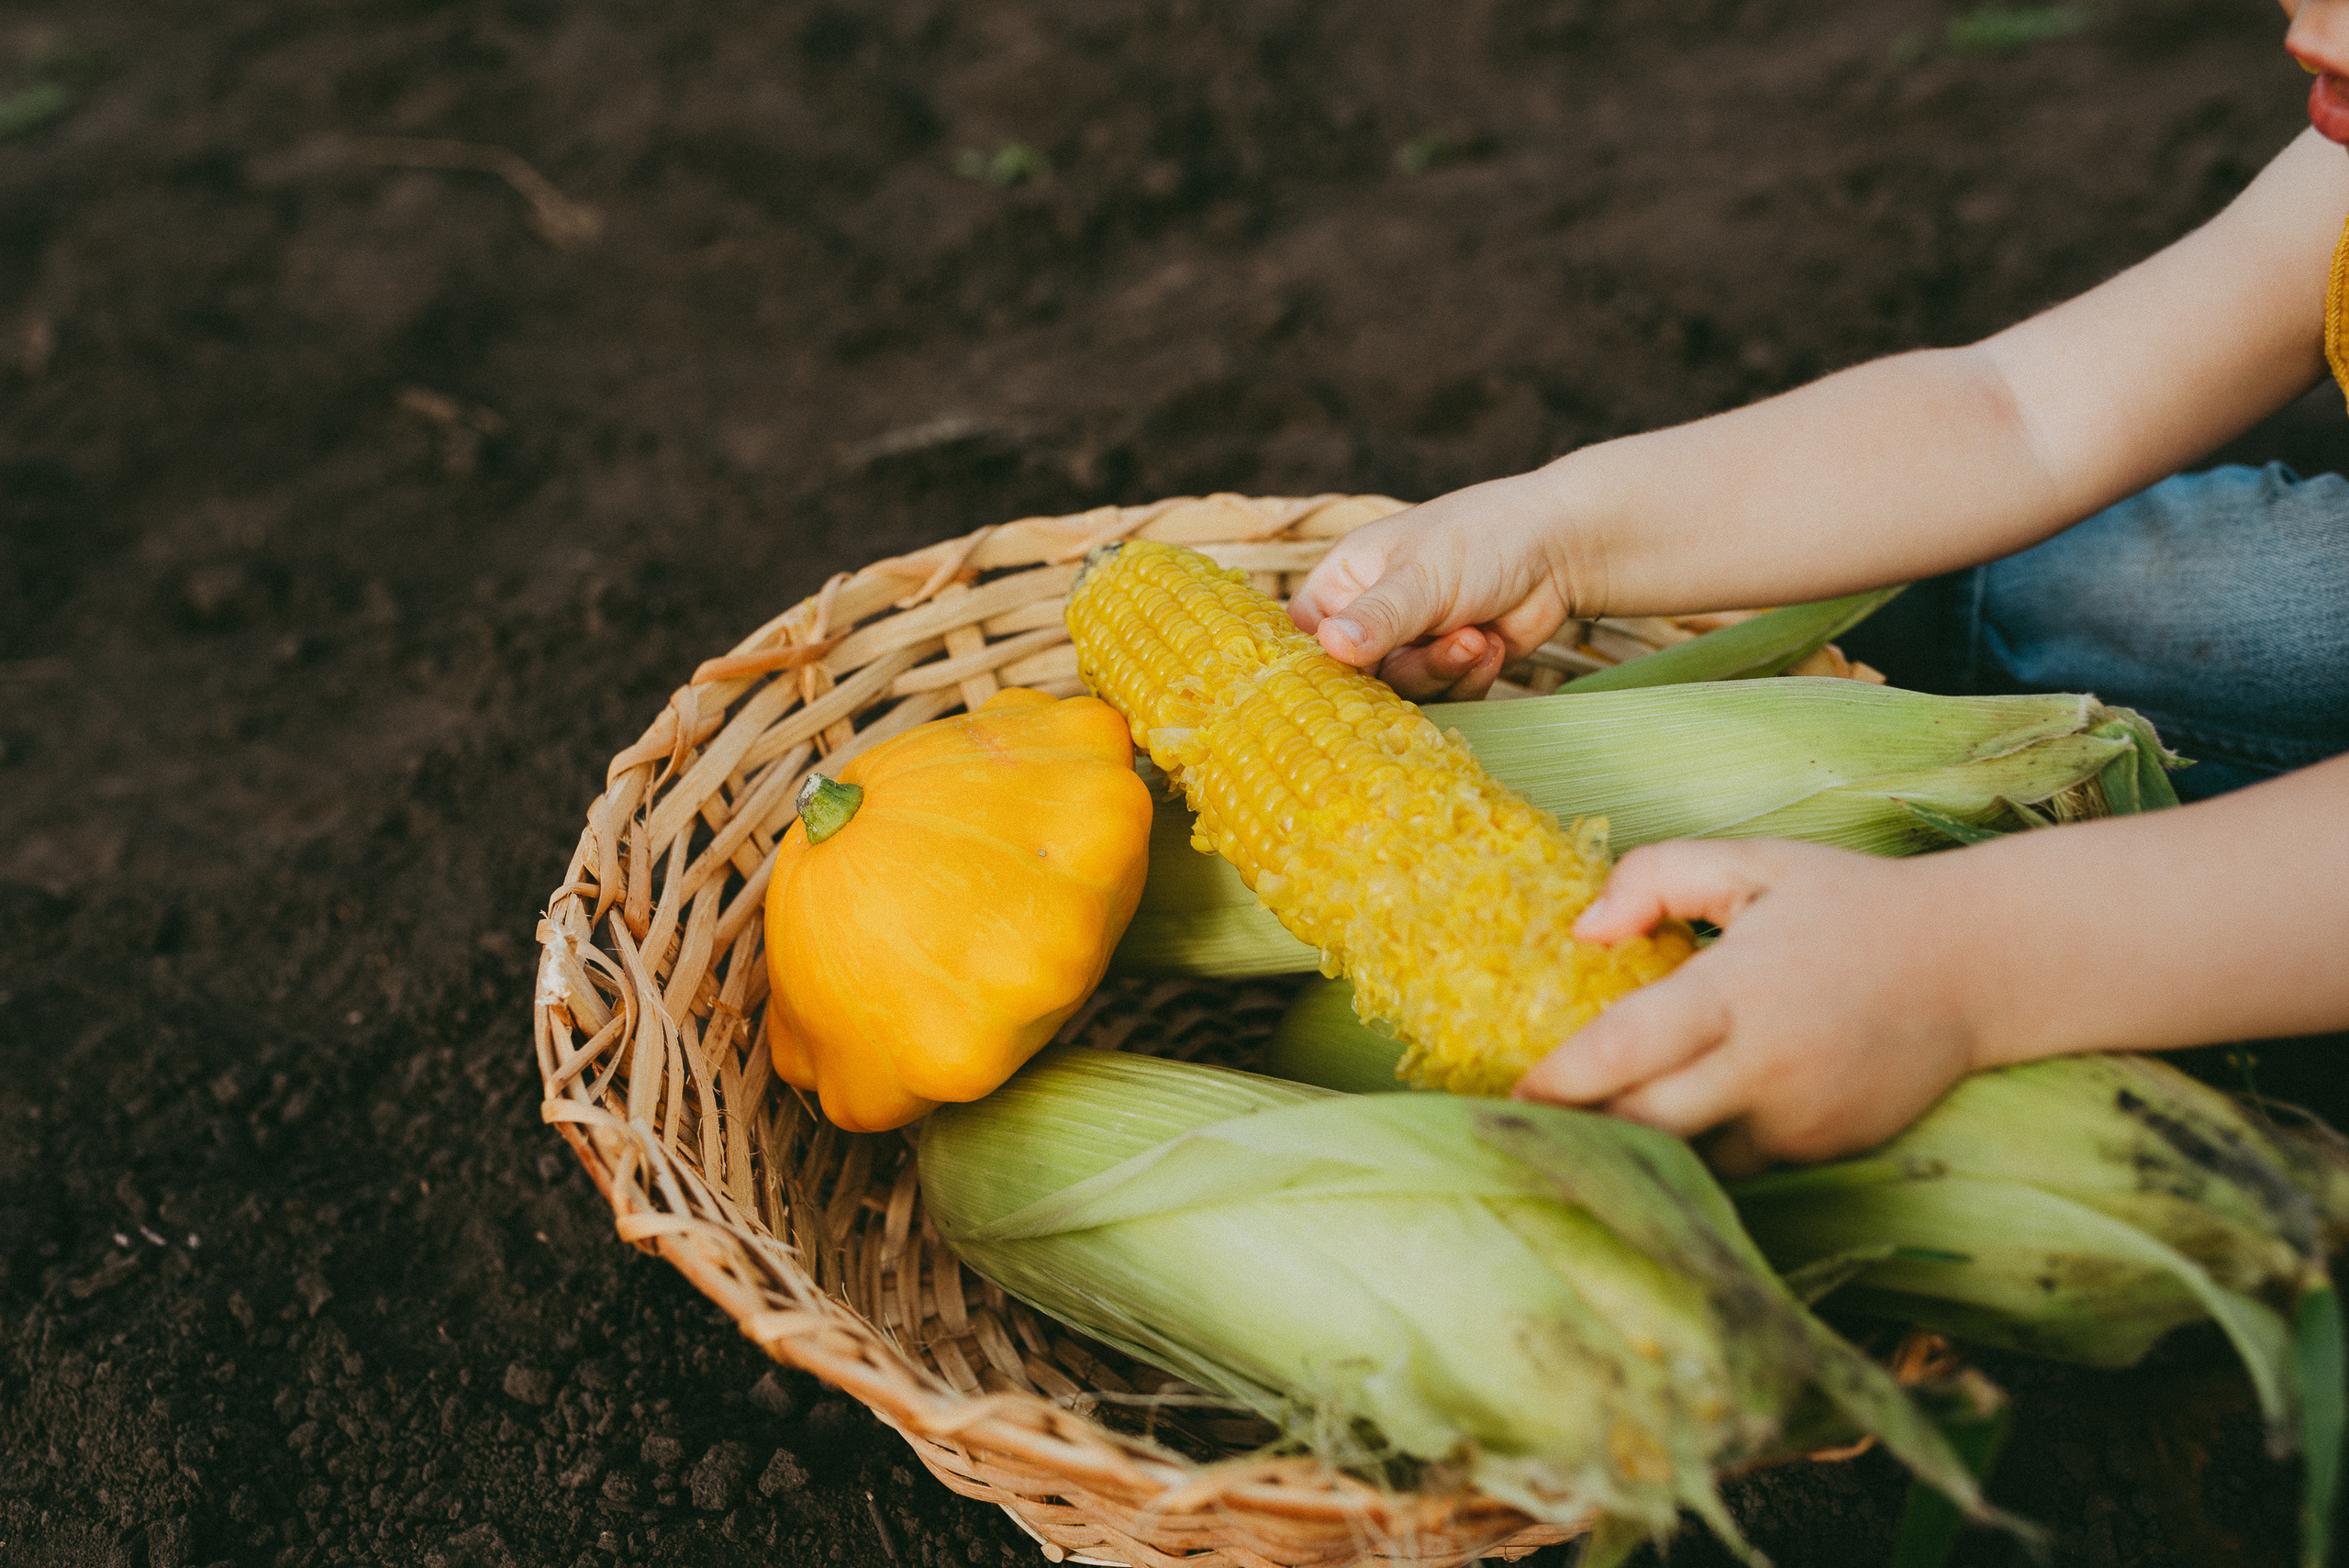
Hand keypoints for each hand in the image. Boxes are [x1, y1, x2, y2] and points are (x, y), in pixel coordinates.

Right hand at [1289, 469, 1585, 699]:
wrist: (1561, 549)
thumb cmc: (1483, 538)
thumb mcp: (1422, 577)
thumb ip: (1377, 617)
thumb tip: (1329, 646)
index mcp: (1345, 581)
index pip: (1307, 638)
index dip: (1319, 665)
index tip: (1349, 678)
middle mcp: (1369, 617)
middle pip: (1356, 678)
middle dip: (1405, 670)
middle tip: (1446, 644)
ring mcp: (1409, 646)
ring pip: (1403, 693)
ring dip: (1444, 670)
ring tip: (1477, 637)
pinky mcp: (1448, 670)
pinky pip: (1443, 697)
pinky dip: (1469, 677)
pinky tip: (1493, 644)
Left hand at [1512, 838, 1983, 1173]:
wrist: (1977, 964)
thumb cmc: (1849, 905)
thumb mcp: (1754, 864)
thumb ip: (1658, 878)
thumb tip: (1584, 932)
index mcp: (1738, 992)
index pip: (1627, 1050)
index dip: (1561, 1081)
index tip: (1512, 1094)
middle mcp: (1767, 1067)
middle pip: (1645, 1125)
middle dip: (1583, 1129)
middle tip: (1527, 1124)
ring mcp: (1799, 1120)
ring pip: (1690, 1158)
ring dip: (1639, 1147)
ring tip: (1584, 1132)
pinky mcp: (1824, 1151)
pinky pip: (1739, 1164)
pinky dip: (1701, 1149)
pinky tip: (1671, 1126)